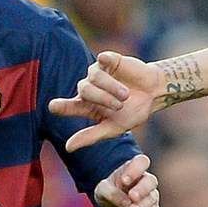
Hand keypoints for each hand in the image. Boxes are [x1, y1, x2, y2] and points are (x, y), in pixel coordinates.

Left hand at [49, 51, 163, 152]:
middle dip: (102, 98)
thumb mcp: (113, 128)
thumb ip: (91, 136)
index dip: (61, 106)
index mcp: (86, 105)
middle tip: (119, 106)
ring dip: (111, 87)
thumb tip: (68, 148)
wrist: (153, 94)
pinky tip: (109, 62)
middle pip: (84, 90)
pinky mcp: (109, 60)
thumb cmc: (133, 112)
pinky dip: (105, 60)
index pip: (68, 106)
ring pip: (94, 76)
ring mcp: (98, 73)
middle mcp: (88, 88)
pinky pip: (102, 58)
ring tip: (125, 95)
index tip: (53, 107)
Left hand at [95, 153, 159, 206]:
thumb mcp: (103, 190)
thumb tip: (126, 202)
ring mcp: (150, 195)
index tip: (124, 181)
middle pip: (151, 180)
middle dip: (142, 189)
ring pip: (152, 197)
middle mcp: (145, 180)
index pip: (142, 162)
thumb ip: (111, 192)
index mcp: (133, 168)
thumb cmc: (109, 192)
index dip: (136, 169)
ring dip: (143, 204)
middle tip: (132, 196)